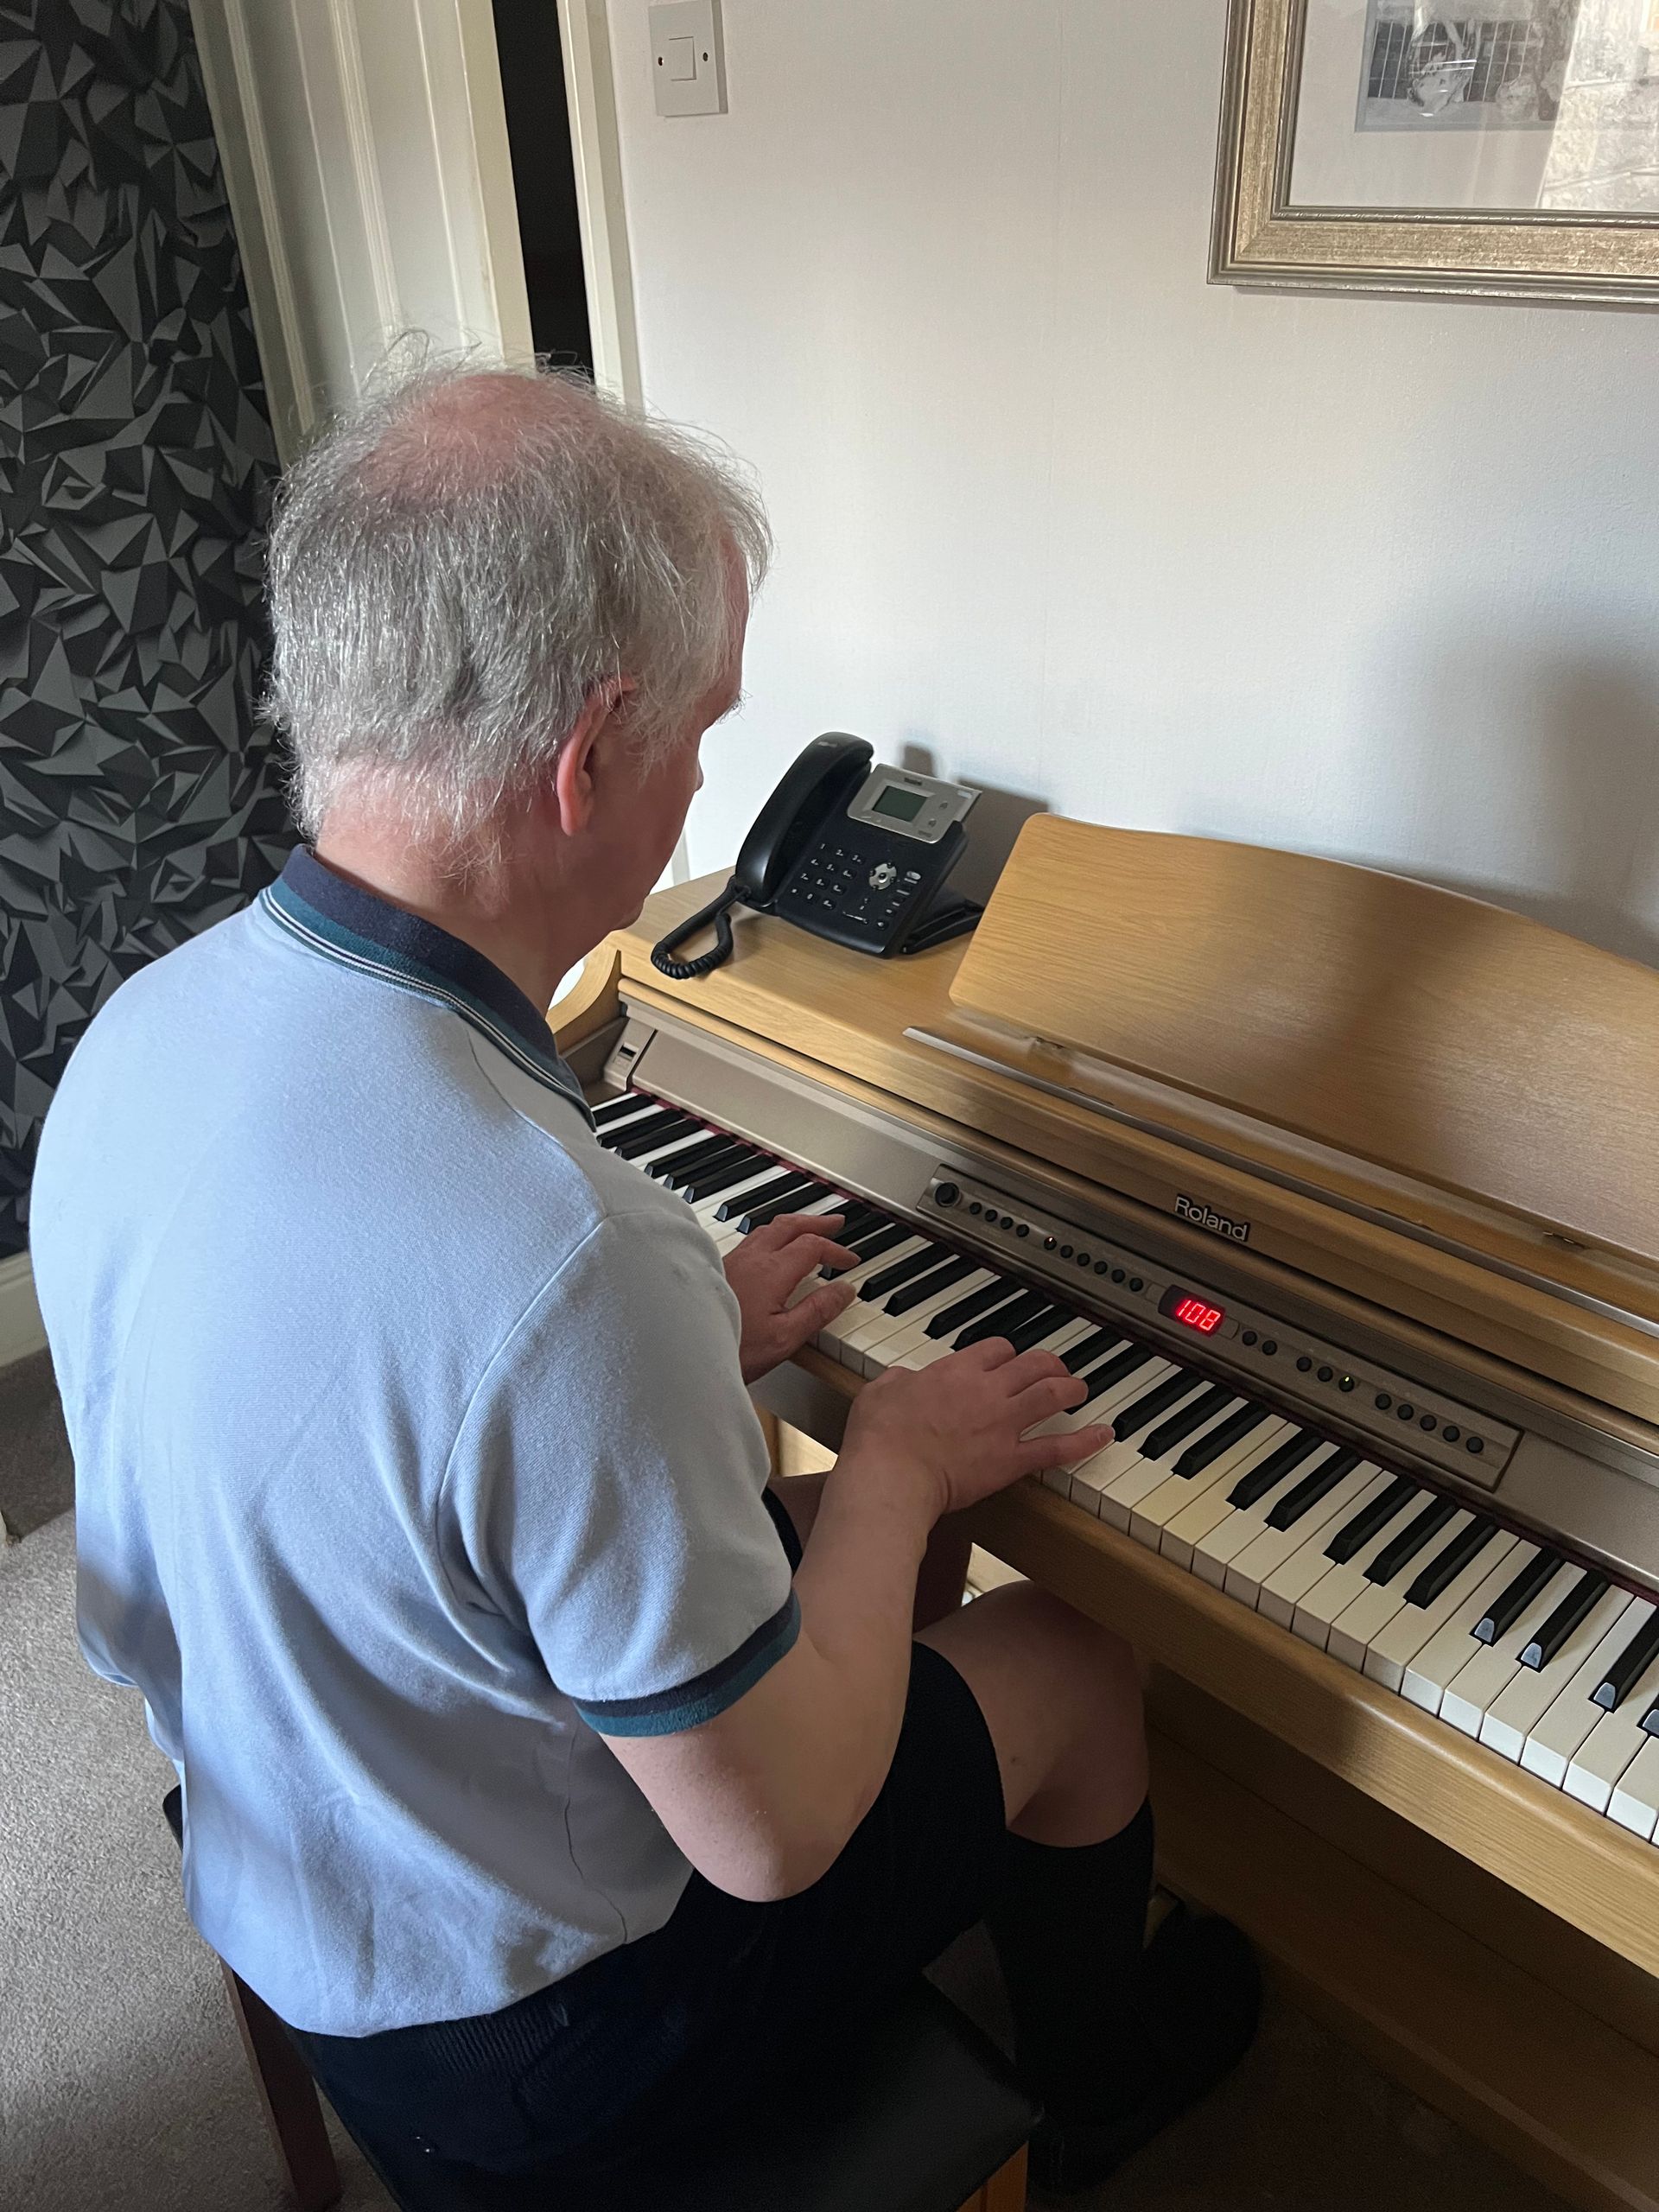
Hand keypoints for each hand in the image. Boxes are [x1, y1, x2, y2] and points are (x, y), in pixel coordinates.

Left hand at [724, 1213, 860, 1384]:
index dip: (836, 1250)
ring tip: (806, 1229)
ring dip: (793, 1225)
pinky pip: (751, 1239)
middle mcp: (751, 1258)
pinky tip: (769, 1248)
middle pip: (789, 1225)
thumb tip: (844, 1291)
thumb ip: (817, 1311)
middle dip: (816, 1222)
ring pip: (767, 1229)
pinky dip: (772, 1235)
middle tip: (835, 1223)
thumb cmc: (730, 1349)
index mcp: (772, 1271)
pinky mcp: (716, 1268)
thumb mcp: (785, 1338)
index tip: (850, 1261)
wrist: (681, 1351)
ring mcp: (731, 1261)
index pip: (812, 1247)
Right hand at [841, 1339, 1112, 1520]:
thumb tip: (904, 1380)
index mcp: (955, 1371)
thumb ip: (900, 1380)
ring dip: (1071, 1388)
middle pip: (1032, 1364)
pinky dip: (1084, 1440)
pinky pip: (1057, 1447)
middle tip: (1056, 1368)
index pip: (996, 1348)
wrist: (892, 1474)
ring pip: (1051, 1395)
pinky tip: (1102, 1434)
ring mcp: (1003, 1424)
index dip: (1006, 1353)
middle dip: (1049, 1363)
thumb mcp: (880, 1390)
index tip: (1007, 1360)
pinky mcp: (1011, 1460)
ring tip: (1080, 1388)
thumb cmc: (880, 1437)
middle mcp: (986, 1390)